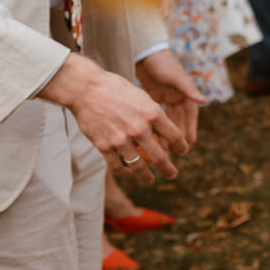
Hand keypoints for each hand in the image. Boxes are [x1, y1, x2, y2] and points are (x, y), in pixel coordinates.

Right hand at [38, 53, 188, 182]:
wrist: (87, 89)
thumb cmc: (116, 89)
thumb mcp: (142, 97)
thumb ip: (153, 115)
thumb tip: (163, 130)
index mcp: (152, 113)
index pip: (174, 135)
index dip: (181, 146)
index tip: (182, 151)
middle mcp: (139, 128)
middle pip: (159, 156)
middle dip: (168, 169)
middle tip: (172, 174)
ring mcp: (121, 139)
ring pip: (138, 166)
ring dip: (146, 176)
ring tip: (150, 181)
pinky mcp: (104, 146)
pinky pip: (117, 165)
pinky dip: (124, 172)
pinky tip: (128, 173)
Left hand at [134, 48, 205, 146]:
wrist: (144, 52)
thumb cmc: (162, 62)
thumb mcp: (175, 76)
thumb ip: (188, 89)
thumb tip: (204, 101)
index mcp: (185, 91)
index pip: (190, 113)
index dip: (191, 127)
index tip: (190, 142)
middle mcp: (177, 95)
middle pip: (179, 119)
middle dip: (177, 134)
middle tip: (175, 150)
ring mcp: (165, 96)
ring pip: (167, 118)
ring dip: (166, 132)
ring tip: (162, 147)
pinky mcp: (153, 97)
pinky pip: (156, 115)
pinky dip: (155, 124)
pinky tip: (151, 136)